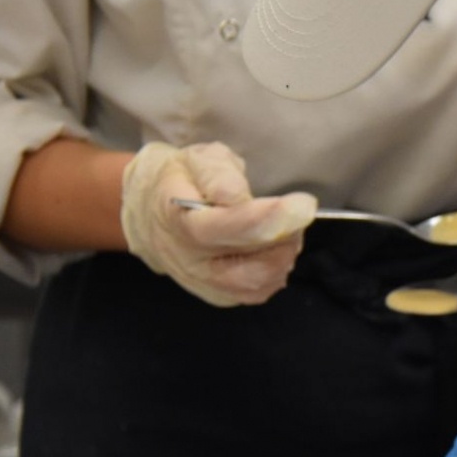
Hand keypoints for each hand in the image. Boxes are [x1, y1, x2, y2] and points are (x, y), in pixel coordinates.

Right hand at [120, 141, 317, 305]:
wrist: (152, 213)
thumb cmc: (183, 180)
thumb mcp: (198, 160)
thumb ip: (219, 174)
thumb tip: (239, 196)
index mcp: (178, 218)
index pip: (225, 226)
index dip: (269, 219)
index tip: (304, 204)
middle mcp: (188, 260)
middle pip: (248, 266)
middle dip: (285, 237)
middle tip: (297, 211)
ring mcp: (203, 283)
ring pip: (256, 284)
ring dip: (283, 255)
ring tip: (283, 228)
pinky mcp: (217, 296)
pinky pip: (256, 292)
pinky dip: (275, 270)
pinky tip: (272, 247)